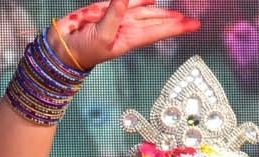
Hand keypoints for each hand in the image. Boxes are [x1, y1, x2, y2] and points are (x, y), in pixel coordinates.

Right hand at [51, 0, 199, 69]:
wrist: (63, 49)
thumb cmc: (84, 50)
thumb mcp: (101, 34)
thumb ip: (114, 13)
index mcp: (131, 39)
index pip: (159, 31)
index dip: (176, 28)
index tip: (195, 26)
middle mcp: (128, 29)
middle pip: (156, 22)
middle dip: (173, 21)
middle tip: (192, 21)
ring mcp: (118, 19)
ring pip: (144, 12)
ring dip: (159, 10)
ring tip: (177, 12)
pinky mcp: (105, 12)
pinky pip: (126, 4)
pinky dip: (140, 0)